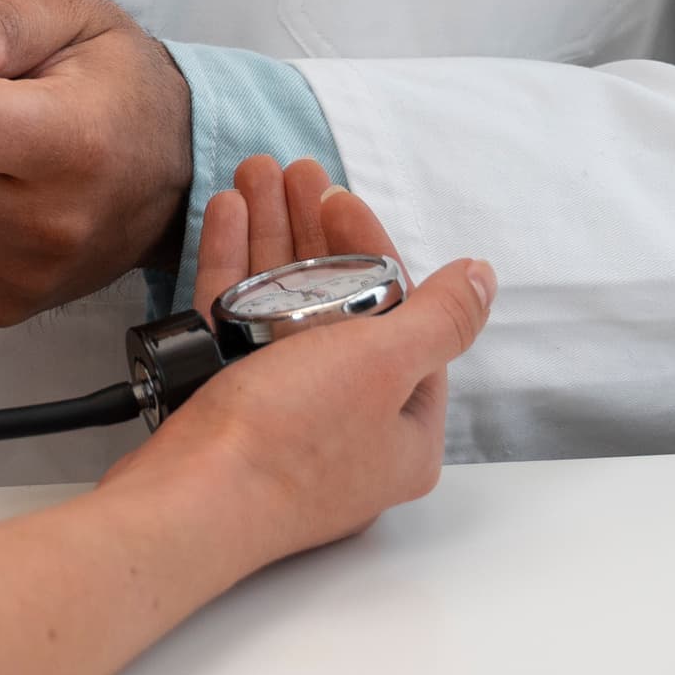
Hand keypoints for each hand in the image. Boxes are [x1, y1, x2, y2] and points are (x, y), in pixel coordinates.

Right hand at [124, 170, 493, 569]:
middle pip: (338, 304)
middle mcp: (349, 425)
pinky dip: (233, 270)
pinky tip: (226, 220)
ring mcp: (285, 419)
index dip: (371, 246)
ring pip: (281, 306)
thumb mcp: (382, 364)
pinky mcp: (231, 410)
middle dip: (312, 231)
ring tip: (253, 178)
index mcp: (405, 427)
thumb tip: (483, 280)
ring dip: (270, 237)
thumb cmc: (291, 442)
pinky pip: (237, 326)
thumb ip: (440, 318)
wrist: (190, 499)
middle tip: (291, 175)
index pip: (402, 316)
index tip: (338, 199)